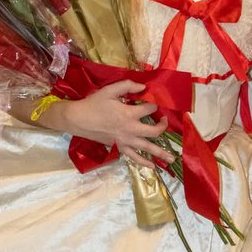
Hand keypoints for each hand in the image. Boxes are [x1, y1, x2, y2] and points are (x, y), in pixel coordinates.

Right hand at [42, 80, 172, 169]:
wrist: (78, 119)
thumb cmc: (93, 104)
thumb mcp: (110, 90)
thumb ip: (127, 86)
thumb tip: (143, 87)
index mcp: (129, 114)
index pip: (149, 109)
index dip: (153, 104)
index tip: (152, 101)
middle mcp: (130, 129)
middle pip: (154, 131)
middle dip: (163, 126)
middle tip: (164, 121)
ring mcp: (125, 141)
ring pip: (147, 148)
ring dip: (161, 154)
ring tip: (172, 159)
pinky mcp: (119, 147)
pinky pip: (134, 157)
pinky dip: (143, 162)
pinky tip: (152, 166)